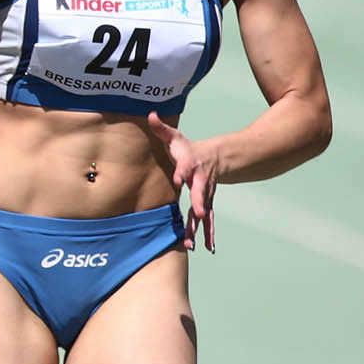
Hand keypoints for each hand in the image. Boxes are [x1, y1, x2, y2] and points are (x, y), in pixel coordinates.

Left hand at [144, 113, 219, 252]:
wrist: (213, 158)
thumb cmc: (187, 149)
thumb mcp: (175, 137)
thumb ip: (161, 128)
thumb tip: (149, 115)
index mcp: (191, 165)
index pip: (186, 168)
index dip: (182, 172)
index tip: (178, 179)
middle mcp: (200, 182)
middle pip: (200, 193)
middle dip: (199, 203)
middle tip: (198, 214)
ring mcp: (205, 195)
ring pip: (204, 212)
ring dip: (200, 228)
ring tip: (194, 243)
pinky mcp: (206, 204)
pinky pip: (208, 222)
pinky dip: (208, 234)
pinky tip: (207, 248)